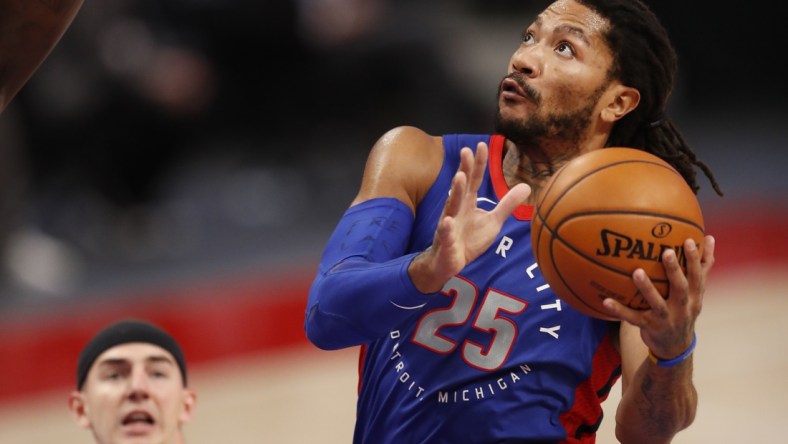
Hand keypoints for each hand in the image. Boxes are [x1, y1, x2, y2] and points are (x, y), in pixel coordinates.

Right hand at [409, 142, 530, 292]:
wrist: (449, 263)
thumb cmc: (470, 240)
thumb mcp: (493, 221)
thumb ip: (506, 204)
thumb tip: (526, 186)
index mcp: (468, 202)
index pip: (474, 179)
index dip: (478, 163)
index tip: (482, 145)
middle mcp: (457, 209)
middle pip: (462, 187)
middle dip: (464, 169)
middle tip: (466, 151)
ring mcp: (449, 224)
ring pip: (452, 206)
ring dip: (455, 192)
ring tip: (460, 177)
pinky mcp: (446, 241)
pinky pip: (445, 233)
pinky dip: (445, 228)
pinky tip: (446, 221)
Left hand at [603, 235, 715, 357]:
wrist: (675, 347)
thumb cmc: (684, 309)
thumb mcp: (697, 292)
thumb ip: (702, 267)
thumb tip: (710, 237)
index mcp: (695, 297)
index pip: (697, 276)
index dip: (694, 259)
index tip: (690, 240)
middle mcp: (682, 308)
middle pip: (680, 288)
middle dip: (675, 270)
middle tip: (666, 252)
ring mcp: (666, 319)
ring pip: (656, 303)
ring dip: (647, 287)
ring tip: (636, 271)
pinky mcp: (649, 327)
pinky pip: (632, 318)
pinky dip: (619, 310)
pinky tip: (605, 301)